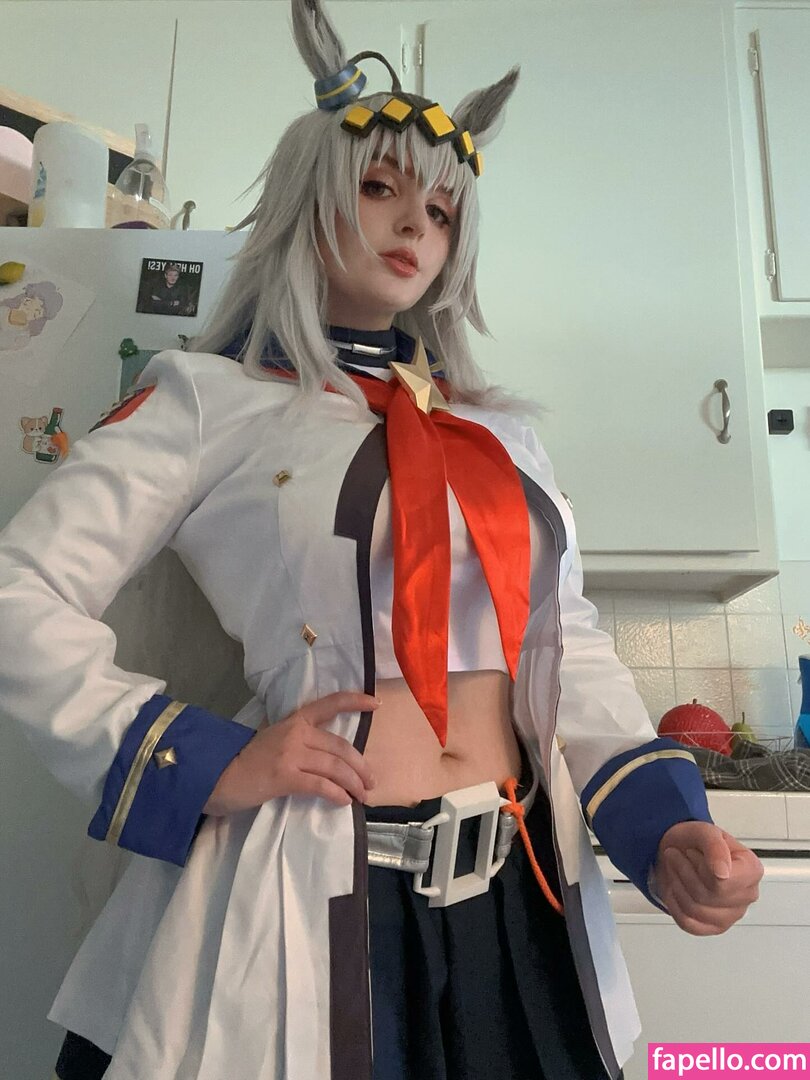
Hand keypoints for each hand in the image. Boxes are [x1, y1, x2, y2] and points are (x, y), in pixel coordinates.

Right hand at [204, 691, 378, 814]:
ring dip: (354, 783)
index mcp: (294, 721)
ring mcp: (290, 754)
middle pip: (340, 746)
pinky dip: (336, 794)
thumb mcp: (274, 740)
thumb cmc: (246, 761)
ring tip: (362, 795)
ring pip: (334, 766)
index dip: (354, 701)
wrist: (217, 776)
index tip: (374, 703)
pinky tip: (344, 802)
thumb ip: (298, 741)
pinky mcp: (284, 777)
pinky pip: (320, 785)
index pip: (328, 705)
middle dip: (360, 766)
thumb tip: (327, 756)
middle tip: (371, 781)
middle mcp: (295, 733)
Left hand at [651, 820, 762, 934]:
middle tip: (676, 856)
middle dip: (683, 872)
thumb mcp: (703, 832)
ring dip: (676, 884)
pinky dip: (674, 903)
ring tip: (675, 869)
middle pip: (707, 896)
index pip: (722, 883)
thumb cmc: (694, 842)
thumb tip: (723, 873)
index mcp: (752, 870)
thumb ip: (715, 847)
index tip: (692, 852)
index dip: (699, 866)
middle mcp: (747, 895)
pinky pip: (688, 923)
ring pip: (695, 910)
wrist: (678, 851)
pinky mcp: (715, 927)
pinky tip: (676, 888)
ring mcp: (733, 914)